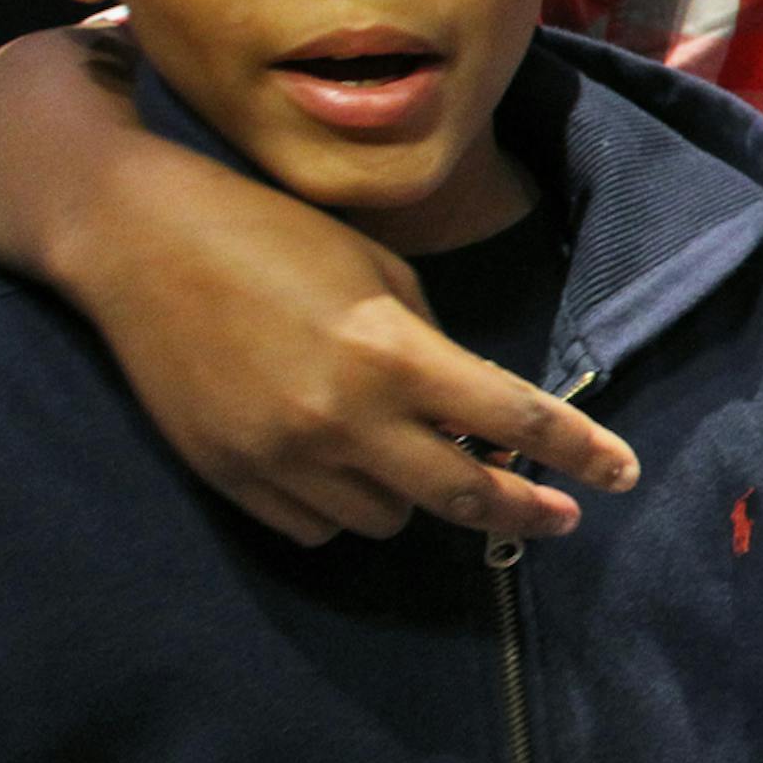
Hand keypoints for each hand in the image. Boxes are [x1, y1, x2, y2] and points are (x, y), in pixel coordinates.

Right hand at [81, 174, 639, 545]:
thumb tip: (478, 415)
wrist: (139, 242)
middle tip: (558, 517)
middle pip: (462, 496)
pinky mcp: (233, 480)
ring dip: (416, 496)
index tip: (622, 476)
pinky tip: (338, 459)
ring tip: (406, 448)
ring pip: (389, 521)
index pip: (513, 419)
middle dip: (523, 511)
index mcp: (392, 354)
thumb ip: (434, 350)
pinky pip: (320, 527)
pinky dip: (346, 504)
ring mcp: (285, 459)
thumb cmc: (273, 235)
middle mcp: (345, 419)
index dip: (579, 452)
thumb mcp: (378, 273)